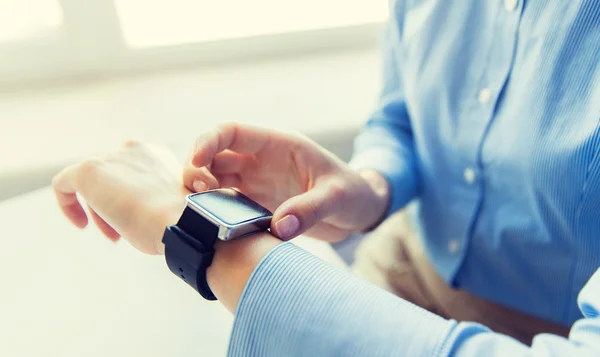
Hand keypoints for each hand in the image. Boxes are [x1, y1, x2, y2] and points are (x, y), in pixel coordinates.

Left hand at [52, 141, 188, 254]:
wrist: (181, 220)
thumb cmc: (179, 220)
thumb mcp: (170, 203)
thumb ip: (153, 197)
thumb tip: (140, 211)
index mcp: (156, 154)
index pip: (131, 174)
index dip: (129, 199)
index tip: (135, 220)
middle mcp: (133, 149)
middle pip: (111, 179)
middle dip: (114, 207)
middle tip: (122, 235)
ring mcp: (111, 158)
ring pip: (93, 186)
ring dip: (101, 212)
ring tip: (115, 236)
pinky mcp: (89, 171)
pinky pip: (64, 183)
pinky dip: (67, 203)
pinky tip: (80, 224)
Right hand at [182, 123, 389, 241]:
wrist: (359, 211)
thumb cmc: (353, 193)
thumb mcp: (338, 197)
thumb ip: (309, 209)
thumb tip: (278, 228)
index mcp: (278, 144)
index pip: (233, 131)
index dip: (209, 142)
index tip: (196, 161)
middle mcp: (261, 160)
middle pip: (214, 155)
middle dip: (197, 169)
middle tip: (200, 194)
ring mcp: (257, 182)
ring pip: (215, 179)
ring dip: (201, 192)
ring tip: (201, 212)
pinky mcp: (257, 204)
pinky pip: (226, 203)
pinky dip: (213, 210)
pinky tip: (211, 224)